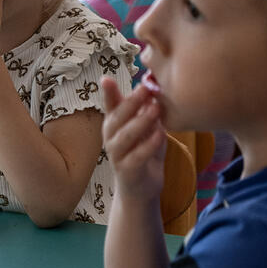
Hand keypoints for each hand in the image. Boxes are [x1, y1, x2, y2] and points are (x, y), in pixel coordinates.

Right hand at [101, 77, 165, 202]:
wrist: (141, 189)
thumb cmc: (143, 153)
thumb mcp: (144, 129)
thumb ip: (144, 111)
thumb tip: (151, 87)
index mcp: (113, 125)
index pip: (109, 106)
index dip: (107, 93)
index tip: (106, 78)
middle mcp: (110, 138)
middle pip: (116, 118)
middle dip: (130, 103)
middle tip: (145, 89)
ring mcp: (117, 155)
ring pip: (125, 136)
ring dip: (140, 121)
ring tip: (155, 109)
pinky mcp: (127, 170)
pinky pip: (137, 156)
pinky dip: (149, 145)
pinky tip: (160, 134)